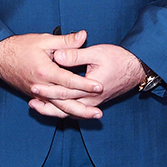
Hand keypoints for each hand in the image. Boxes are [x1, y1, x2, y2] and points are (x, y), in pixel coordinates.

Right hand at [0, 30, 103, 119]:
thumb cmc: (20, 47)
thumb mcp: (44, 40)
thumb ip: (65, 41)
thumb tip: (83, 36)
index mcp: (44, 71)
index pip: (69, 81)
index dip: (85, 84)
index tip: (99, 86)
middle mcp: (41, 86)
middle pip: (65, 102)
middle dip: (83, 109)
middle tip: (99, 113)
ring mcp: (37, 94)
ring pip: (58, 108)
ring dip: (76, 114)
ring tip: (91, 116)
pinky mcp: (34, 96)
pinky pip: (50, 107)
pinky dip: (62, 112)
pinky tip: (74, 115)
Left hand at [28, 42, 144, 118]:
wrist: (137, 69)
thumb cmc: (119, 59)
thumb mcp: (97, 53)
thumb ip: (76, 55)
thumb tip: (58, 56)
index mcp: (91, 88)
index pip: (66, 91)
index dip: (49, 88)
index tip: (35, 84)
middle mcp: (91, 100)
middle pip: (65, 106)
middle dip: (46, 102)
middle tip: (30, 98)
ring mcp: (93, 103)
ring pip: (69, 112)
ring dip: (51, 110)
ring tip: (35, 105)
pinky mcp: (93, 102)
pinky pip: (75, 111)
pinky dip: (61, 110)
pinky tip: (50, 107)